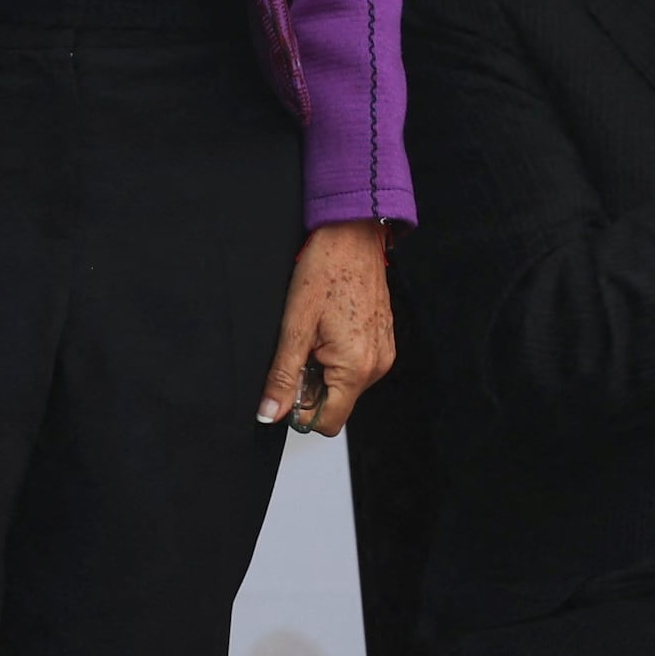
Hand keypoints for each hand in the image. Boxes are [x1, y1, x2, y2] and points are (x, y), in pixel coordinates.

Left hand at [254, 218, 393, 434]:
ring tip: (318, 331)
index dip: (301, 409)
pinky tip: (331, 326)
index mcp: (356, 366)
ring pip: (345, 384)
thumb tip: (270, 413)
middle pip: (337, 402)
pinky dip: (338, 355)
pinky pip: (357, 365)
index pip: (328, 421)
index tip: (289, 380)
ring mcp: (383, 352)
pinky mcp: (383, 341)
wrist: (352, 234)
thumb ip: (283, 374)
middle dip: (313, 383)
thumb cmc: (326, 269)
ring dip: (325, 368)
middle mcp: (377, 365)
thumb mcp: (295, 324)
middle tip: (303, 345)